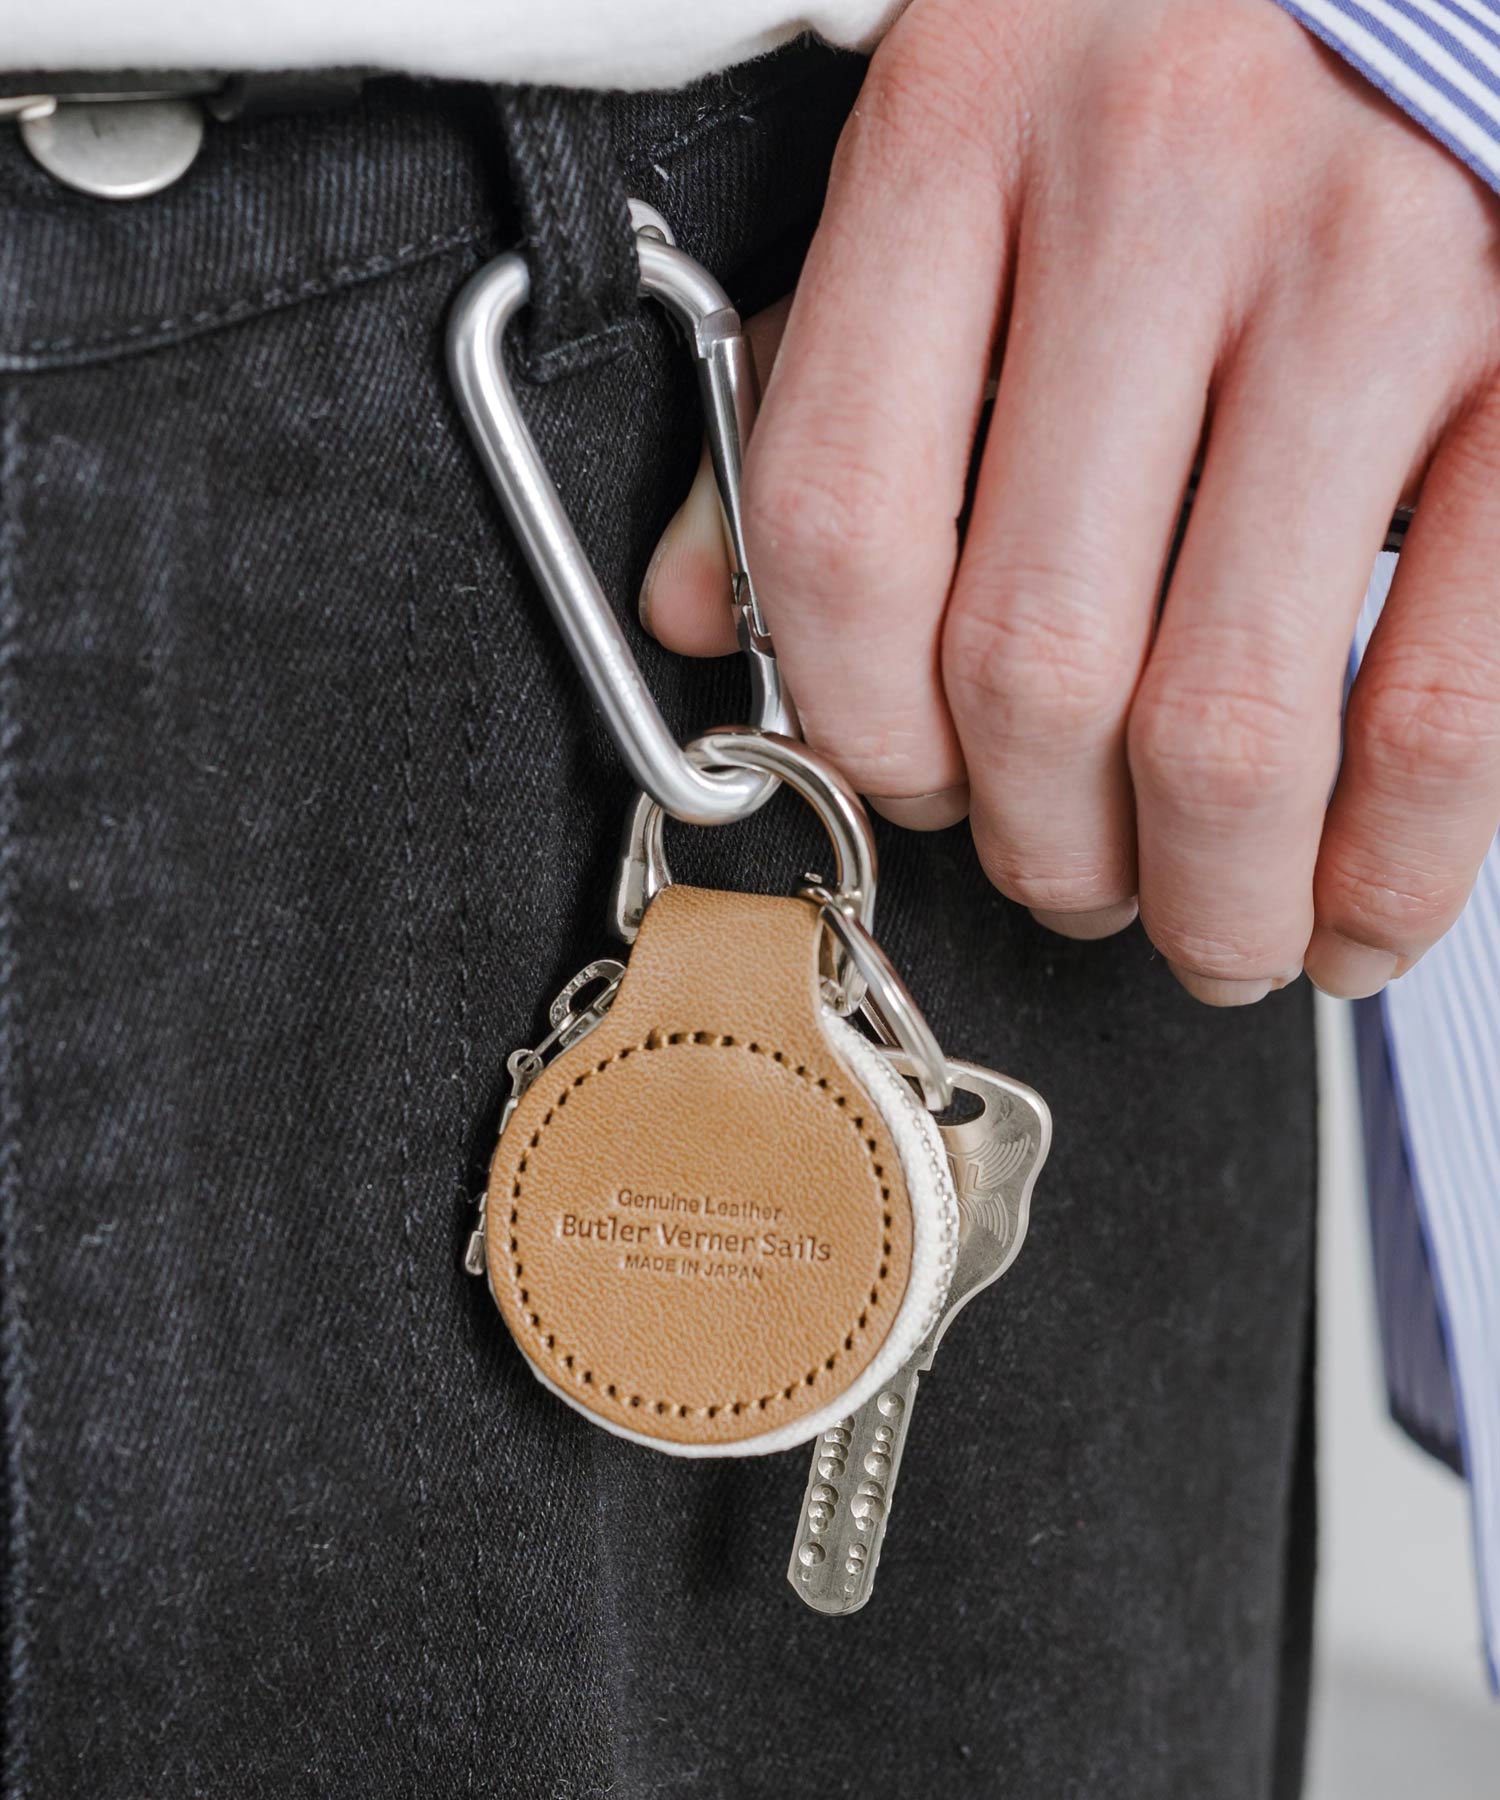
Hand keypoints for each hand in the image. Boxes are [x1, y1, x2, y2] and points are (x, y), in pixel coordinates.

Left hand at [641, 0, 1499, 1003]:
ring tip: (1208, 934)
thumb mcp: (946, 156)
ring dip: (1207, 899)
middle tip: (1069, 881)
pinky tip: (1354, 911)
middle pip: (1031, 662)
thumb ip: (815, 382)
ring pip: (1228, 722)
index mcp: (962, 133)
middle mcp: (1157, 189)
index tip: (911, 793)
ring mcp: (1370, 274)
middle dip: (1042, 849)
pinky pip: (1449, 704)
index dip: (857, 727)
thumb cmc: (1169, 52)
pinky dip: (1393, 865)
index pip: (841, 530)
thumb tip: (703, 619)